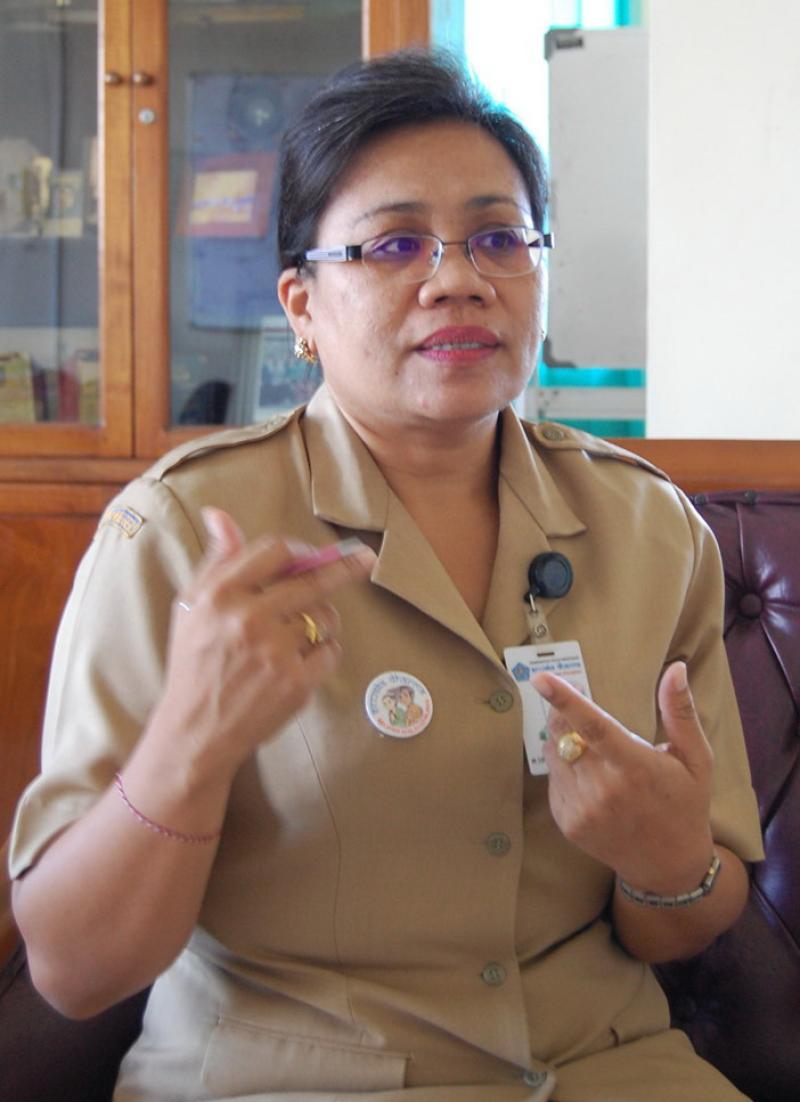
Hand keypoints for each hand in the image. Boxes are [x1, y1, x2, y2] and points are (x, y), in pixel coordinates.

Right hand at [151, 508, 375, 776]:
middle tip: (367, 558)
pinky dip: (324, 654)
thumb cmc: (194, 664)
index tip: (314, 554)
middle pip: (312, 579)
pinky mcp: (296, 682)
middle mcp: (248, 619)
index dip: (299, 550)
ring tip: (300, 637)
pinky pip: (331, 651)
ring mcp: (274, 652)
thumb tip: (220, 515)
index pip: (275, 550)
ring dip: (323, 622)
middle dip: (345, 567)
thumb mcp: (191, 608)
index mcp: (219, 594)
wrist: (195, 731)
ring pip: (325, 617)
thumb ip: (215, 561)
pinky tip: (301, 663)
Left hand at [533, 662, 714, 894]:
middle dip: (566, 714)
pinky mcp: (568, 823)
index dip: (565, 701)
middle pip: (565, 734)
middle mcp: (605, 789)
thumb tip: (675, 668)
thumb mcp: (696, 758)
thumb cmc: (686, 803)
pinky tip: (593, 782)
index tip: (541, 679)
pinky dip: (565, 770)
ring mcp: (583, 809)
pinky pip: (554, 780)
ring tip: (598, 757)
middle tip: (585, 715)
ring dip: (566, 743)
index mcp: (636, 767)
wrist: (669, 865)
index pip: (594, 727)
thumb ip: (680, 712)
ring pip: (555, 754)